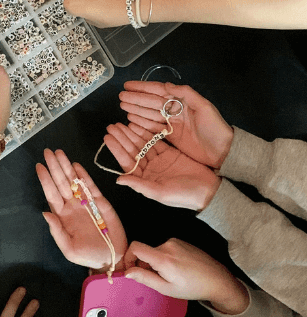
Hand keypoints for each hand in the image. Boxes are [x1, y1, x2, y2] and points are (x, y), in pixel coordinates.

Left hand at [36, 149, 127, 269]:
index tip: (39, 166)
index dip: (45, 180)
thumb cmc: (88, 256)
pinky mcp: (100, 201)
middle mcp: (72, 206)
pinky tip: (76, 165)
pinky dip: (83, 174)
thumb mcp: (69, 249)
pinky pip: (90, 185)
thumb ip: (56, 231)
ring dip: (66, 166)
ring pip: (74, 180)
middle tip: (48, 152)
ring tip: (59, 153)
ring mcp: (86, 202)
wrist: (112, 258)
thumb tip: (44, 212)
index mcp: (63, 216)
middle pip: (61, 183)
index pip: (51, 194)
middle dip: (54, 167)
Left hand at [103, 120, 220, 209]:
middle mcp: (150, 170)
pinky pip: (156, 140)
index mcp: (145, 180)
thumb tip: (118, 180)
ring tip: (123, 122)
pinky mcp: (170, 153)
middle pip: (133, 150)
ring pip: (143, 144)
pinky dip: (148, 132)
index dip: (117, 149)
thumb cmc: (184, 195)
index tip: (107, 137)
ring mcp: (160, 160)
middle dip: (123, 138)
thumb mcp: (160, 192)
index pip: (127, 162)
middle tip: (112, 125)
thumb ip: (139, 185)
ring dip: (133, 133)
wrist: (209, 190)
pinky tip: (139, 123)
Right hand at [118, 81, 233, 168]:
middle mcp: (175, 111)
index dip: (143, 87)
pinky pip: (153, 128)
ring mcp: (172, 124)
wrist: (224, 152)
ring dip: (136, 110)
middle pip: (151, 102)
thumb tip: (167, 84)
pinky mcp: (171, 137)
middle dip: (136, 99)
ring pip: (150, 114)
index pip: (159, 91)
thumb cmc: (216, 128)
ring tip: (122, 106)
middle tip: (120, 97)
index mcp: (182, 101)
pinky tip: (131, 120)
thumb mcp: (205, 107)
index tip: (128, 85)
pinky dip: (142, 124)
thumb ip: (187, 94)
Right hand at [124, 238, 249, 312]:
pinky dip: (165, 259)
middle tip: (157, 280)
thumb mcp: (166, 288)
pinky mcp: (181, 242)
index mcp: (163, 257)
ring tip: (171, 276)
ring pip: (155, 251)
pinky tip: (178, 269)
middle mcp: (168, 244)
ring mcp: (175, 241)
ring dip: (156, 263)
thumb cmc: (192, 287)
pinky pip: (165, 249)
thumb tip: (127, 272)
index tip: (130, 269)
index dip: (128, 257)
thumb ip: (145, 278)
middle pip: (146, 251)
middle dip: (145, 265)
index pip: (135, 247)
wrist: (217, 279)